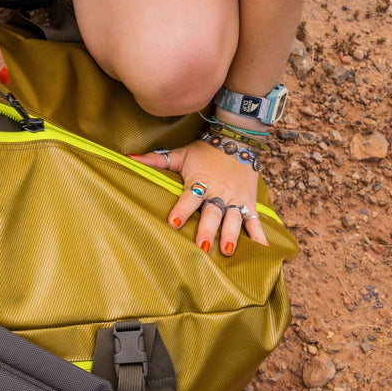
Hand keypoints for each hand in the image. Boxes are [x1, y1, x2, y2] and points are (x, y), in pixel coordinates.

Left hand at [130, 140, 268, 254]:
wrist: (238, 139)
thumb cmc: (205, 151)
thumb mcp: (181, 154)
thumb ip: (156, 160)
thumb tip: (129, 158)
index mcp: (200, 182)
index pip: (189, 198)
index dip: (182, 209)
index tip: (174, 222)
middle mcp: (219, 193)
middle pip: (212, 213)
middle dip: (207, 230)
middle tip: (201, 247)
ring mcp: (235, 199)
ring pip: (234, 219)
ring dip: (231, 235)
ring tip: (227, 251)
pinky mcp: (249, 202)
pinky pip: (255, 220)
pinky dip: (259, 235)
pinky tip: (262, 250)